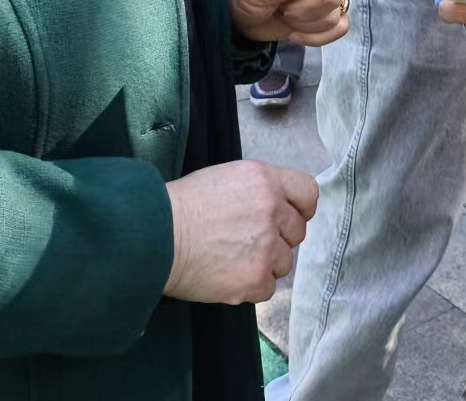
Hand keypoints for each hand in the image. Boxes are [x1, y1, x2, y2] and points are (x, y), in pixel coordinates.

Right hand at [163, 160, 317, 303]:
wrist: (157, 237)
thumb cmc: (183, 205)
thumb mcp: (226, 178)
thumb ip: (258, 191)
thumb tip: (277, 208)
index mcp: (265, 180)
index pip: (308, 193)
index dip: (299, 208)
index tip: (289, 217)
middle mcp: (272, 210)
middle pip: (298, 231)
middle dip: (279, 238)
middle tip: (250, 241)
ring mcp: (266, 247)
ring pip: (284, 262)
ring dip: (265, 263)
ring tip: (234, 258)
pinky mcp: (255, 279)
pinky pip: (268, 287)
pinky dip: (252, 286)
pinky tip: (229, 275)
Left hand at [227, 0, 347, 45]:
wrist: (233, 12)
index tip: (284, 4)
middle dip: (307, 12)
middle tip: (283, 12)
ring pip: (337, 12)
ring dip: (309, 25)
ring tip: (286, 19)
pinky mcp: (323, 9)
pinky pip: (340, 26)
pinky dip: (320, 36)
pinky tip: (297, 33)